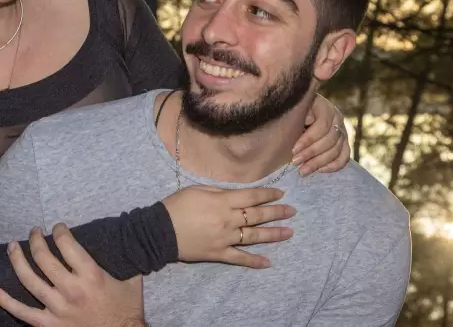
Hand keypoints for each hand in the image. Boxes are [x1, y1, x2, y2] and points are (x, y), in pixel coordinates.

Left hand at [0, 224, 144, 326]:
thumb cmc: (127, 309)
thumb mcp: (132, 280)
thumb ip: (126, 260)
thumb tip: (126, 239)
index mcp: (91, 275)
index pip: (67, 244)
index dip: (59, 231)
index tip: (57, 227)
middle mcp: (71, 289)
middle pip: (44, 258)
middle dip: (35, 240)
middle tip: (34, 232)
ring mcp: (58, 308)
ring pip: (29, 280)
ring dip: (17, 260)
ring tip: (12, 247)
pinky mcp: (49, 325)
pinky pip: (23, 312)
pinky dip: (7, 302)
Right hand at [162, 185, 294, 268]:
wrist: (160, 231)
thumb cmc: (177, 206)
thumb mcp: (197, 190)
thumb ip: (219, 192)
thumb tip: (236, 194)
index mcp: (223, 202)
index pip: (252, 197)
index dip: (268, 194)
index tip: (281, 194)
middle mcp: (228, 220)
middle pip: (257, 215)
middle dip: (277, 212)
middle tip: (292, 211)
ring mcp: (225, 238)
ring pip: (254, 236)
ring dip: (273, 234)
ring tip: (289, 232)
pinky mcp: (219, 253)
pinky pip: (240, 258)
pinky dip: (254, 261)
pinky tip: (268, 262)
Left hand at [293, 93, 349, 174]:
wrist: (299, 114)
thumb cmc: (293, 113)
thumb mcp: (293, 111)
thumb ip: (298, 115)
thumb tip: (309, 120)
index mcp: (325, 107)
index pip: (322, 126)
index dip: (308, 139)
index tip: (294, 150)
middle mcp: (337, 118)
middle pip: (330, 140)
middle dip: (311, 153)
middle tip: (295, 162)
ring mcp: (343, 131)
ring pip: (336, 150)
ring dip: (319, 162)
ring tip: (303, 170)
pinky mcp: (344, 144)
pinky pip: (344, 157)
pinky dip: (333, 166)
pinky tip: (319, 170)